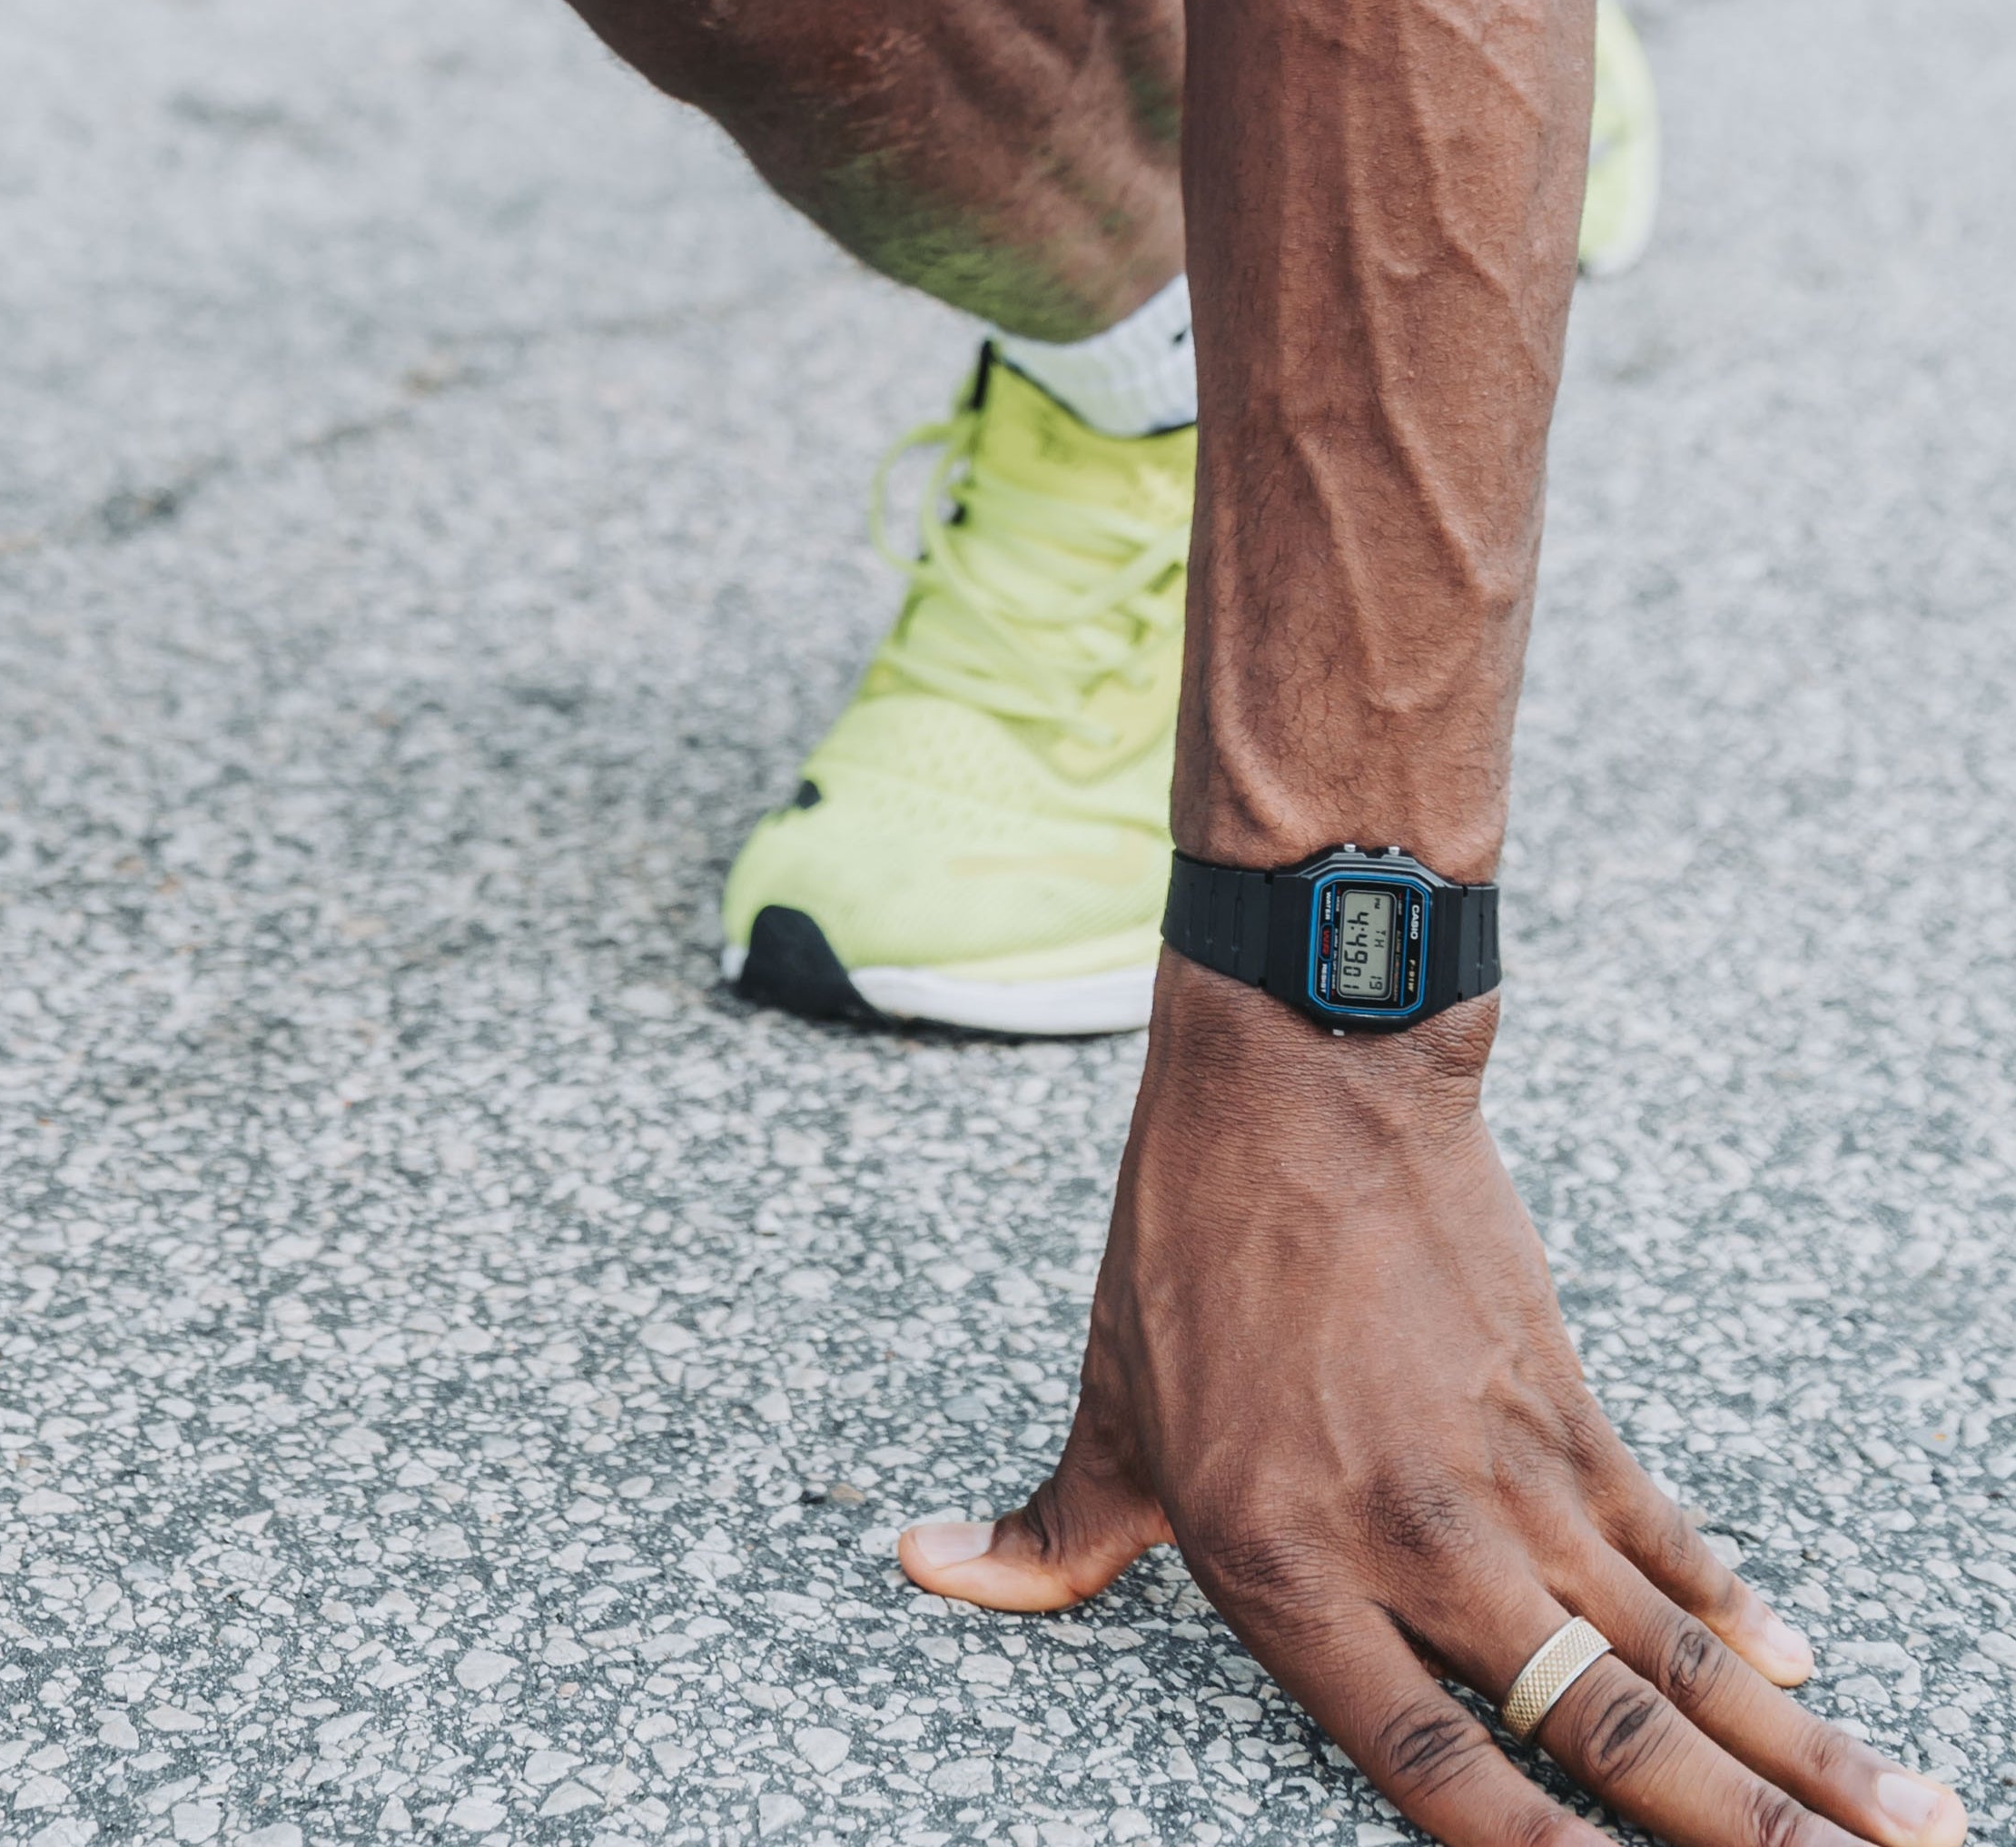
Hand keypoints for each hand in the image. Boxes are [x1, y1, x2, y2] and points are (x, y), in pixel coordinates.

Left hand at [902, 962, 1968, 1845]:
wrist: (1301, 1068)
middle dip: (1744, 1837)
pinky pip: (1665, 1537)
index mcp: (1288, 1565)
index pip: (1427, 1770)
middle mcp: (1414, 1541)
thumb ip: (1055, 1528)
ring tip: (1905, 1819)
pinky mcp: (1562, 1404)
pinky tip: (1806, 1671)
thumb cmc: (1188, 1241)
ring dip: (1797, 1747)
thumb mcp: (1107, 1397)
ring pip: (1675, 1651)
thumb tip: (934, 1567)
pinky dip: (1740, 1609)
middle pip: (1605, 1733)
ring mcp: (1507, 1475)